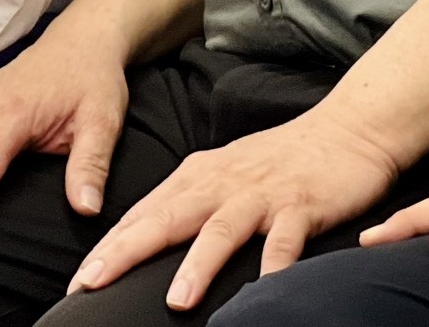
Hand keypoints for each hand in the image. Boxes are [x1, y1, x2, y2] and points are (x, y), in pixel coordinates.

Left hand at [68, 104, 401, 310]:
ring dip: (198, 264)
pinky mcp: (303, 205)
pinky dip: (275, 263)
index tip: (79, 278)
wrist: (348, 129)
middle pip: (169, 216)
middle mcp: (225, 182)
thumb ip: (187, 203)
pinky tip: (265, 287)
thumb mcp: (225, 174)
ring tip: (176, 300)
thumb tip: (139, 242)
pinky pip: (287, 239)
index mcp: (201, 175)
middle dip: (128, 251)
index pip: (145, 212)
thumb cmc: (281, 160)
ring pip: (223, 228)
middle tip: (93, 281)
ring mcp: (264, 194)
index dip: (110, 245)